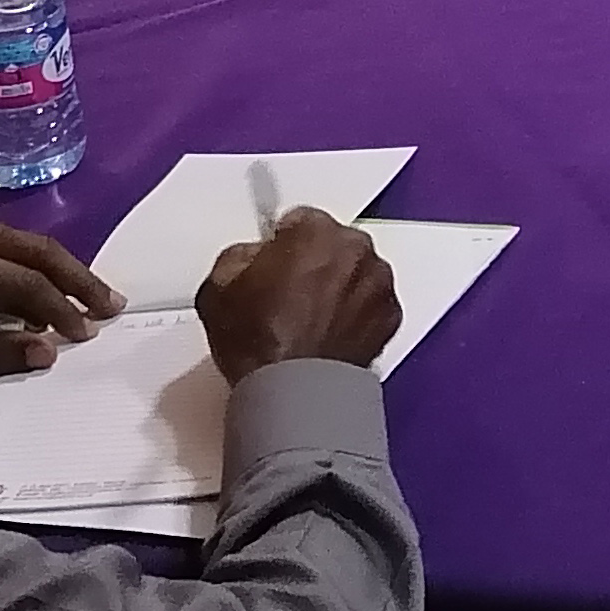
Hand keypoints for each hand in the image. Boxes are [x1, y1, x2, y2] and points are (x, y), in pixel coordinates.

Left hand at [0, 198, 121, 386]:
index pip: (26, 286)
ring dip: (54, 270)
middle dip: (78, 280)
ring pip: (23, 240)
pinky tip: (40, 285)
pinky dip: (26, 262)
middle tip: (112, 305)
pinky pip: (1, 238)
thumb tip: (48, 352)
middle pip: (37, 250)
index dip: (60, 312)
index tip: (87, 334)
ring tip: (85, 297)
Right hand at [195, 210, 399, 386]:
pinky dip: (357, 314)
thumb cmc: (261, 344)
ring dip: (339, 286)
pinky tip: (329, 333)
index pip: (300, 219)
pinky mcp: (391, 315)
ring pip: (356, 272)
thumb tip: (247, 258)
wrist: (294, 390)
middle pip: (333, 244)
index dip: (282, 242)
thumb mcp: (218, 289)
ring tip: (308, 319)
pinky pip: (372, 304)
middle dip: (314, 262)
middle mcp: (356, 250)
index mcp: (316, 233)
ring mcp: (379, 282)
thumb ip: (237, 257)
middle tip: (288, 295)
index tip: (274, 258)